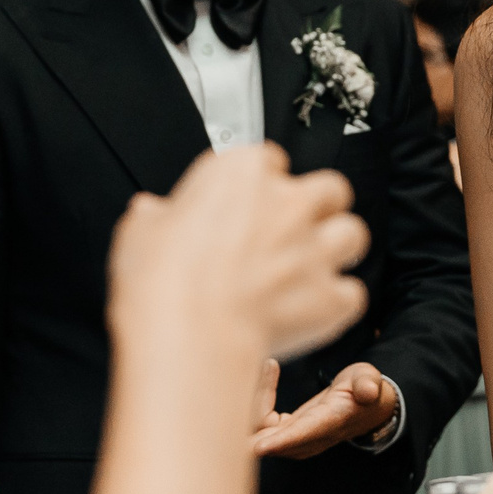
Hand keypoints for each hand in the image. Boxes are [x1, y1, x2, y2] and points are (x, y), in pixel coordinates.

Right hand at [107, 144, 369, 361]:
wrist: (188, 333)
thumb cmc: (161, 281)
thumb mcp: (139, 231)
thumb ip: (155, 216)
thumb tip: (151, 214)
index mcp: (242, 173)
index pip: (268, 160)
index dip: (262, 184)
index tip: (249, 202)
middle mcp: (288, 203)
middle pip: (330, 188)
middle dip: (319, 207)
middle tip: (297, 229)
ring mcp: (315, 249)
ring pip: (353, 233)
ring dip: (337, 249)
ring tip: (316, 266)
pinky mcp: (330, 296)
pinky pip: (352, 294)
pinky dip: (337, 304)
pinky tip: (315, 311)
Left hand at [253, 361, 397, 459]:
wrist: (364, 406)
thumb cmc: (365, 388)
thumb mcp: (368, 379)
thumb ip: (367, 384)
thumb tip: (368, 391)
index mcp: (327, 425)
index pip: (300, 437)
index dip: (278, 442)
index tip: (259, 447)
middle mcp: (306, 439)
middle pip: (267, 439)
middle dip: (253, 414)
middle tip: (265, 371)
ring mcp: (292, 439)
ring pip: (257, 431)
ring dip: (254, 401)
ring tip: (270, 366)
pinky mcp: (282, 432)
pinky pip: (258, 421)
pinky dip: (258, 398)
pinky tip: (270, 371)